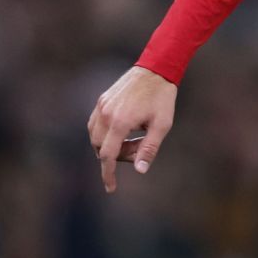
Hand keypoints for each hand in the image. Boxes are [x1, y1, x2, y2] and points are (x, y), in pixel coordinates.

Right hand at [87, 65, 176, 193]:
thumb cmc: (162, 98)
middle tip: (139, 148)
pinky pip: (94, 125)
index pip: (108, 156)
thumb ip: (149, 149)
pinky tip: (123, 131)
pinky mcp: (101, 101)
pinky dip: (104, 134)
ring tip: (134, 139)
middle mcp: (105, 115)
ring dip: (109, 145)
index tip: (111, 188)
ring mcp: (101, 107)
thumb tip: (140, 170)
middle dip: (117, 156)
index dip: (108, 174)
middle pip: (100, 148)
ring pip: (94, 137)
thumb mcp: (162, 125)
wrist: (155, 70)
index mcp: (120, 122)